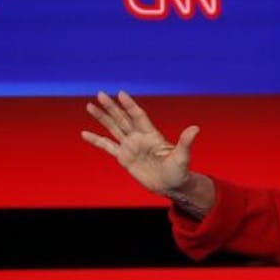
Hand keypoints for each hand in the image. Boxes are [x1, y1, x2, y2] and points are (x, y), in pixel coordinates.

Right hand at [81, 91, 199, 196]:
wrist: (171, 185)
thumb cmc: (179, 171)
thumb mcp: (182, 157)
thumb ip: (185, 142)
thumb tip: (195, 128)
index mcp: (151, 135)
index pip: (138, 116)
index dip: (130, 105)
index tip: (121, 94)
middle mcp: (139, 137)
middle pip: (122, 119)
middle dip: (112, 107)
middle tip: (100, 94)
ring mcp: (130, 146)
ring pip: (113, 128)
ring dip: (102, 117)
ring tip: (90, 106)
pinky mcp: (123, 158)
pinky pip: (107, 147)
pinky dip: (96, 140)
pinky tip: (84, 133)